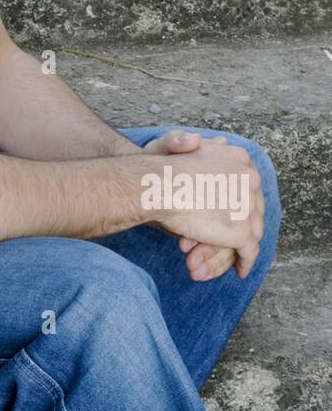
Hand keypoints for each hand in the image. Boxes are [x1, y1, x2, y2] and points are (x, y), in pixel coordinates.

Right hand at [142, 130, 253, 281]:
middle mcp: (251, 178)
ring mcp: (248, 205)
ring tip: (233, 259)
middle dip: (247, 225)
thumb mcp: (179, 145)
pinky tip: (240, 270)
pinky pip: (249, 251)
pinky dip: (246, 262)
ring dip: (242, 247)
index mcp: (240, 157)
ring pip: (254, 231)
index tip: (235, 215)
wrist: (156, 185)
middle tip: (238, 242)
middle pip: (255, 208)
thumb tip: (207, 140)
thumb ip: (193, 144)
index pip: (250, 184)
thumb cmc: (159, 168)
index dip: (242, 202)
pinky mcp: (242, 230)